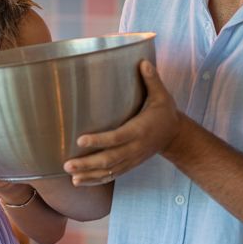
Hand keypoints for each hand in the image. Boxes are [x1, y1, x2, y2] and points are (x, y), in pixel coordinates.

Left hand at [63, 60, 180, 185]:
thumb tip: (143, 62)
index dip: (99, 140)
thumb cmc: (164, 113)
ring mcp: (132, 159)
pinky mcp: (129, 165)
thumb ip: (151, 80)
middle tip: (68, 164)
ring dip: (89, 174)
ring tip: (71, 176)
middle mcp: (135, 148)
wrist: (175, 136)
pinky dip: (96, 179)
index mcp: (140, 130)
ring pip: (109, 171)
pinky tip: (80, 181)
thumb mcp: (162, 96)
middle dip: (88, 163)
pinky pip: (111, 176)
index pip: (117, 137)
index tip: (80, 140)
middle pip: (109, 159)